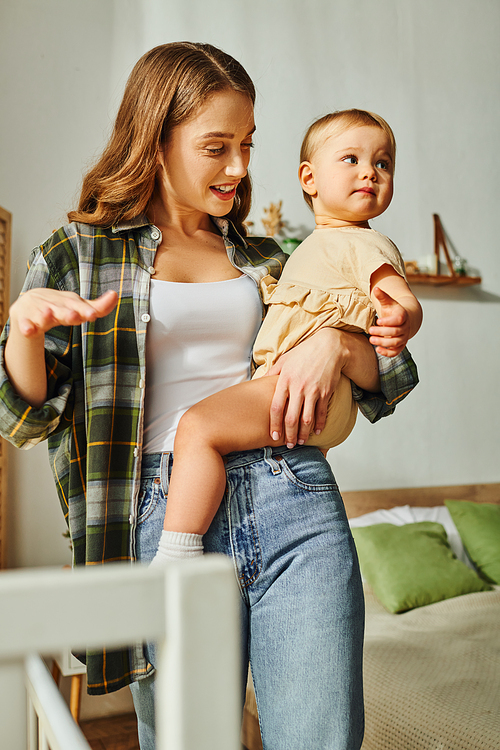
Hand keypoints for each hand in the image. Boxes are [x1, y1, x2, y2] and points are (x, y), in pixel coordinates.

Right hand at [9, 289, 117, 337]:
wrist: (28, 303)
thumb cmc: (59, 306)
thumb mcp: (77, 306)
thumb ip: (98, 306)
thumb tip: (115, 295)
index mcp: (68, 303)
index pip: (78, 306)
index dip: (86, 310)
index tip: (93, 314)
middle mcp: (54, 305)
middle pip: (61, 310)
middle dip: (67, 313)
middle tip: (74, 316)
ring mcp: (38, 312)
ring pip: (42, 314)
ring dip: (45, 315)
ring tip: (48, 316)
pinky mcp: (25, 320)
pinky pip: (25, 324)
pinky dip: (26, 327)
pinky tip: (28, 331)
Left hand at [266, 328, 348, 446]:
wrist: (329, 346)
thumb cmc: (305, 352)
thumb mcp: (284, 360)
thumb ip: (272, 373)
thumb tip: (260, 381)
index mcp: (284, 381)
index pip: (276, 408)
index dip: (274, 425)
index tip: (273, 436)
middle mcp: (298, 388)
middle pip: (291, 418)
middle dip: (288, 435)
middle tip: (288, 444)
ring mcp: (313, 391)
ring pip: (307, 419)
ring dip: (303, 433)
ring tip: (300, 441)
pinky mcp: (326, 392)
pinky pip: (321, 413)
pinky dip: (319, 425)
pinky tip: (316, 432)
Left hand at [368, 287, 410, 356]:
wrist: (403, 320)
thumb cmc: (393, 310)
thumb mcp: (388, 302)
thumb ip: (382, 296)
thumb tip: (376, 288)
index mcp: (403, 316)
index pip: (399, 320)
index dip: (389, 321)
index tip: (378, 321)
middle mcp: (405, 327)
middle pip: (396, 332)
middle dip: (382, 332)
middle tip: (370, 330)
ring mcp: (403, 337)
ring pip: (396, 342)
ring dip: (383, 342)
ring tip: (371, 340)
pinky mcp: (400, 346)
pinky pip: (396, 352)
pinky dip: (388, 353)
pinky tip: (377, 349)